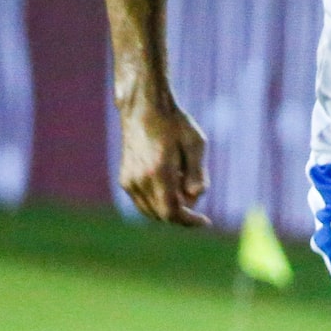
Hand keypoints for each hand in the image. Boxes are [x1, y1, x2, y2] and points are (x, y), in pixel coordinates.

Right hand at [119, 98, 208, 226]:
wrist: (143, 108)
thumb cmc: (174, 123)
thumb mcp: (196, 143)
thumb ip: (197, 173)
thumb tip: (196, 196)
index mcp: (158, 171)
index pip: (172, 212)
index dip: (189, 221)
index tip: (205, 221)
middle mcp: (139, 180)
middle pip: (162, 215)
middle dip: (183, 211)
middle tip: (194, 186)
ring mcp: (128, 181)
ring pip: (152, 211)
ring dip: (170, 205)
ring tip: (181, 176)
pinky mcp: (124, 179)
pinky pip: (143, 202)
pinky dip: (159, 200)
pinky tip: (170, 177)